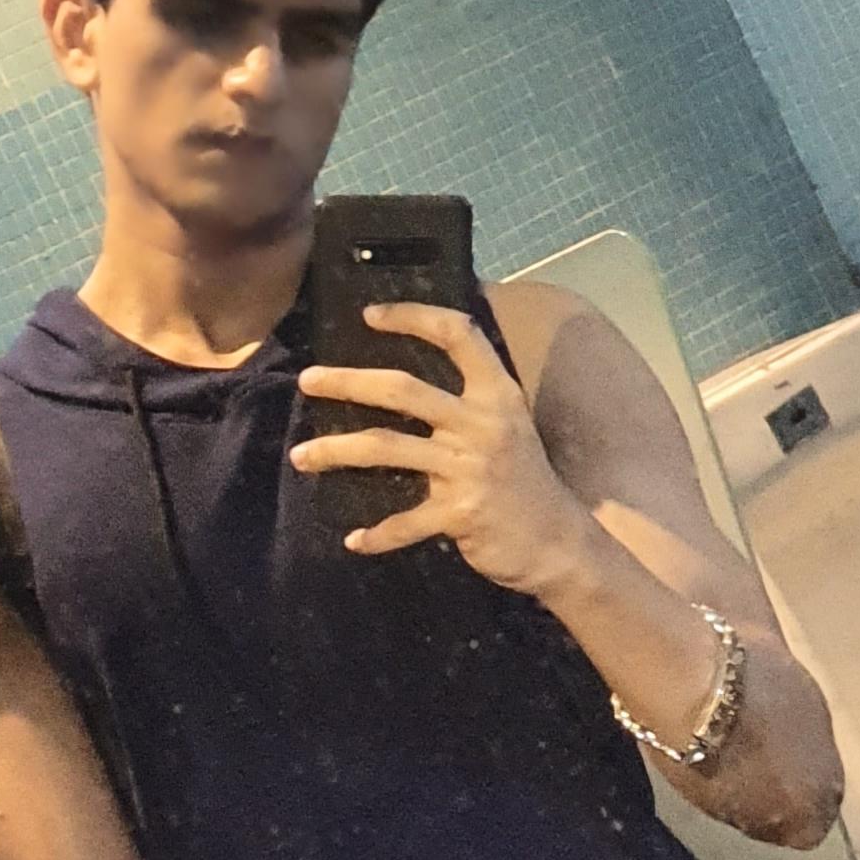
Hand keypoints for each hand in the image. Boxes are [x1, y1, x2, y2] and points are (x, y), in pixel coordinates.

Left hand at [292, 302, 589, 590]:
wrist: (558, 544)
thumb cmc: (525, 482)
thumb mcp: (510, 426)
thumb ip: (472, 399)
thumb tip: (413, 378)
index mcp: (497, 394)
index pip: (457, 334)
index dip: (412, 317)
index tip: (369, 315)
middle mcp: (482, 424)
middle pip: (402, 389)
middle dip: (347, 382)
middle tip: (308, 381)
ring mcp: (469, 468)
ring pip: (386, 448)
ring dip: (336, 451)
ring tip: (302, 455)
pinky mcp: (460, 513)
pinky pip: (405, 522)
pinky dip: (377, 534)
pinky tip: (355, 540)